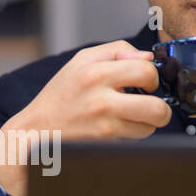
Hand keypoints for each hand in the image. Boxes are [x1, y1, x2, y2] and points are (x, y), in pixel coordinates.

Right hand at [0, 40, 170, 195]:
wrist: (36, 130)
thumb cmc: (60, 95)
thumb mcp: (81, 61)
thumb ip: (117, 51)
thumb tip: (147, 57)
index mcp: (96, 72)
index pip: (146, 70)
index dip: (152, 77)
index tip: (145, 83)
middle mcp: (101, 100)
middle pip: (157, 107)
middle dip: (160, 108)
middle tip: (149, 104)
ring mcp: (103, 125)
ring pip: (149, 127)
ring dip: (145, 123)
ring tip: (129, 116)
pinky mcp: (104, 144)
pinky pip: (135, 140)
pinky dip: (132, 134)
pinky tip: (117, 127)